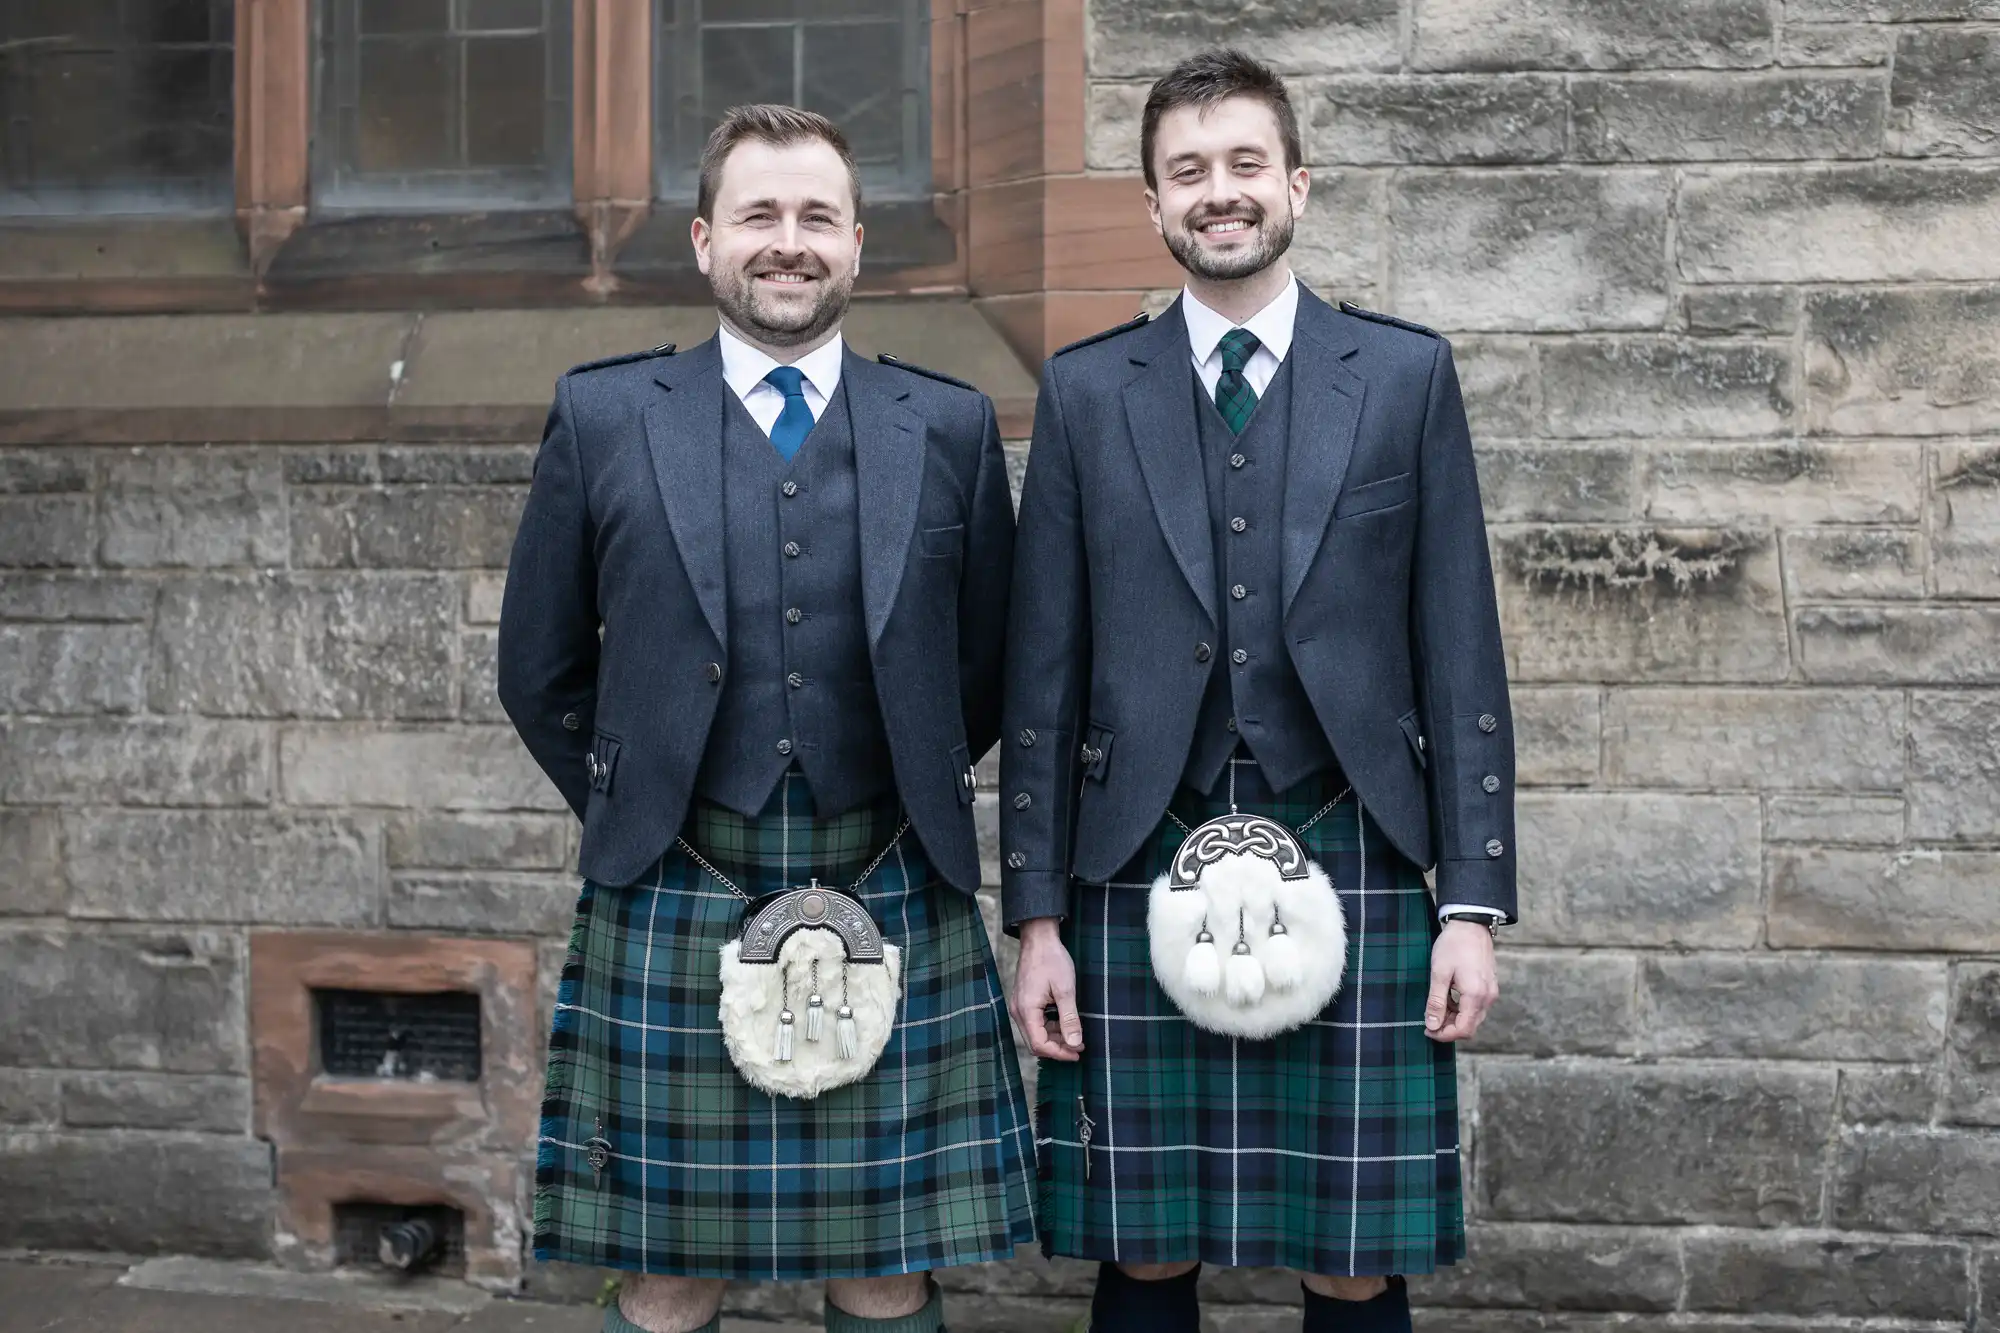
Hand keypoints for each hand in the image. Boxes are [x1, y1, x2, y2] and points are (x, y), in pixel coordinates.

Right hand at [1010, 918, 1083, 1060]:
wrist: (1039, 939)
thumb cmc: (1052, 960)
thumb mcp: (1066, 990)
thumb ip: (1069, 1019)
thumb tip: (1075, 1043)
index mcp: (1026, 1010)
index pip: (1039, 1044)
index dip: (1059, 1053)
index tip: (1077, 1053)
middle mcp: (1018, 1011)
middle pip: (1035, 1043)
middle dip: (1058, 1048)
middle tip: (1079, 1048)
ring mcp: (1019, 1006)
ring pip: (1035, 1034)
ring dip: (1055, 1039)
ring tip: (1076, 1038)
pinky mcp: (1023, 1002)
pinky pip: (1035, 1023)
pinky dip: (1050, 1028)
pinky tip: (1064, 1024)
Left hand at [1426, 920, 1497, 1042]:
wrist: (1471, 924)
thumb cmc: (1454, 946)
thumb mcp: (1439, 974)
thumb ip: (1436, 1002)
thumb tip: (1432, 1025)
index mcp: (1475, 996)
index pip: (1463, 1030)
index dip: (1444, 1035)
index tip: (1427, 1030)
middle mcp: (1488, 998)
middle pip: (1470, 1027)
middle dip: (1449, 1029)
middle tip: (1429, 1021)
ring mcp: (1491, 992)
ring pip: (1473, 1018)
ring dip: (1455, 1019)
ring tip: (1436, 1007)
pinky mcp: (1489, 987)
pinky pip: (1477, 1007)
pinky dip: (1462, 1009)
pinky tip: (1448, 998)